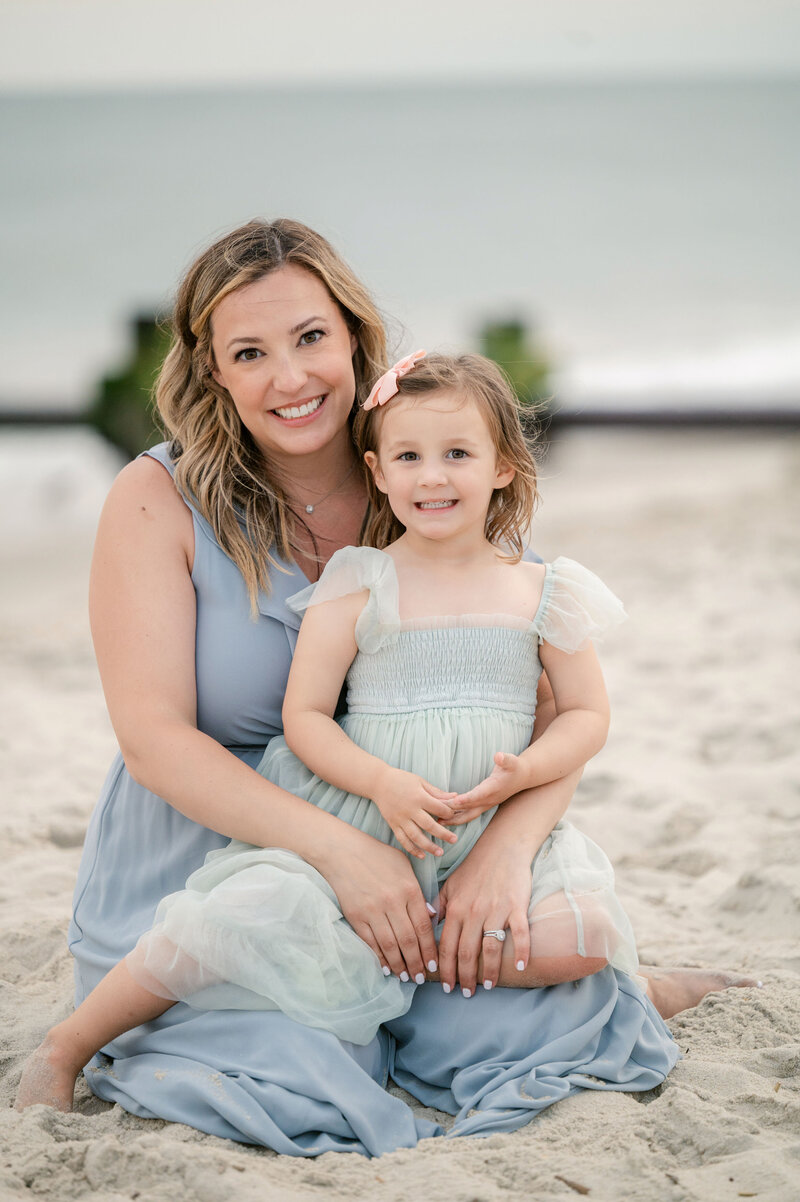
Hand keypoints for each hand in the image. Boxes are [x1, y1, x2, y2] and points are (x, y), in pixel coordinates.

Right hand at [322, 831, 438, 981]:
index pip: (423, 927)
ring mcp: (373, 911)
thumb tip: (431, 916)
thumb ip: (418, 891)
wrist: (343, 851)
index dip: (430, 950)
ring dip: (400, 965)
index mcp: (409, 889)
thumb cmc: (376, 855)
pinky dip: (379, 958)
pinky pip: (371, 943)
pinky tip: (386, 968)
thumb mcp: (404, 866)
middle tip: (421, 978)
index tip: (434, 964)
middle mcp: (393, 902)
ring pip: (391, 946)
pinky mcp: (356, 916)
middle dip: (417, 963)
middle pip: (409, 941)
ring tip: (406, 977)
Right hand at [373, 766, 457, 858]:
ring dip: (428, 846)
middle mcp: (410, 810)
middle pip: (429, 825)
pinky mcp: (393, 824)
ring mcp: (400, 819)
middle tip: (454, 840)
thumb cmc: (402, 780)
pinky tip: (422, 855)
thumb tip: (455, 796)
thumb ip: (437, 792)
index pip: (438, 808)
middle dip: (443, 834)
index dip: (448, 813)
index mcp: (418, 797)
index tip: (453, 815)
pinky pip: (403, 839)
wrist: (378, 782)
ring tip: (440, 852)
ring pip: (416, 836)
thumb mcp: (420, 782)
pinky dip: (412, 849)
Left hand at [435, 834, 531, 996]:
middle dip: (464, 977)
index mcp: (456, 908)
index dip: (445, 970)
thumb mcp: (450, 885)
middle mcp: (474, 912)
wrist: (502, 848)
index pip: (447, 946)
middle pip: (467, 953)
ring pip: (490, 949)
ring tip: (488, 987)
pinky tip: (520, 967)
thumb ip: (438, 907)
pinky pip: (520, 934)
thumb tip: (428, 928)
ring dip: (489, 972)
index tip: (445, 987)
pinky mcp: (516, 907)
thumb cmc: (475, 868)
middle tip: (465, 994)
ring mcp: (496, 910)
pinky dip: (521, 952)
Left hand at [446, 752, 525, 824]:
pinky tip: (446, 817)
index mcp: (494, 788)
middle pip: (469, 809)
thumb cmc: (515, 767)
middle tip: (437, 814)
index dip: (466, 799)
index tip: (454, 802)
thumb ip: (505, 759)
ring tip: (438, 821)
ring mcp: (486, 804)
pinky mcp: (483, 805)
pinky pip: (469, 813)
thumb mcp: (512, 760)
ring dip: (454, 818)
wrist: (523, 777)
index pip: (478, 795)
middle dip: (453, 812)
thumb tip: (499, 756)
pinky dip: (458, 816)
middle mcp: (489, 800)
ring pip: (468, 815)